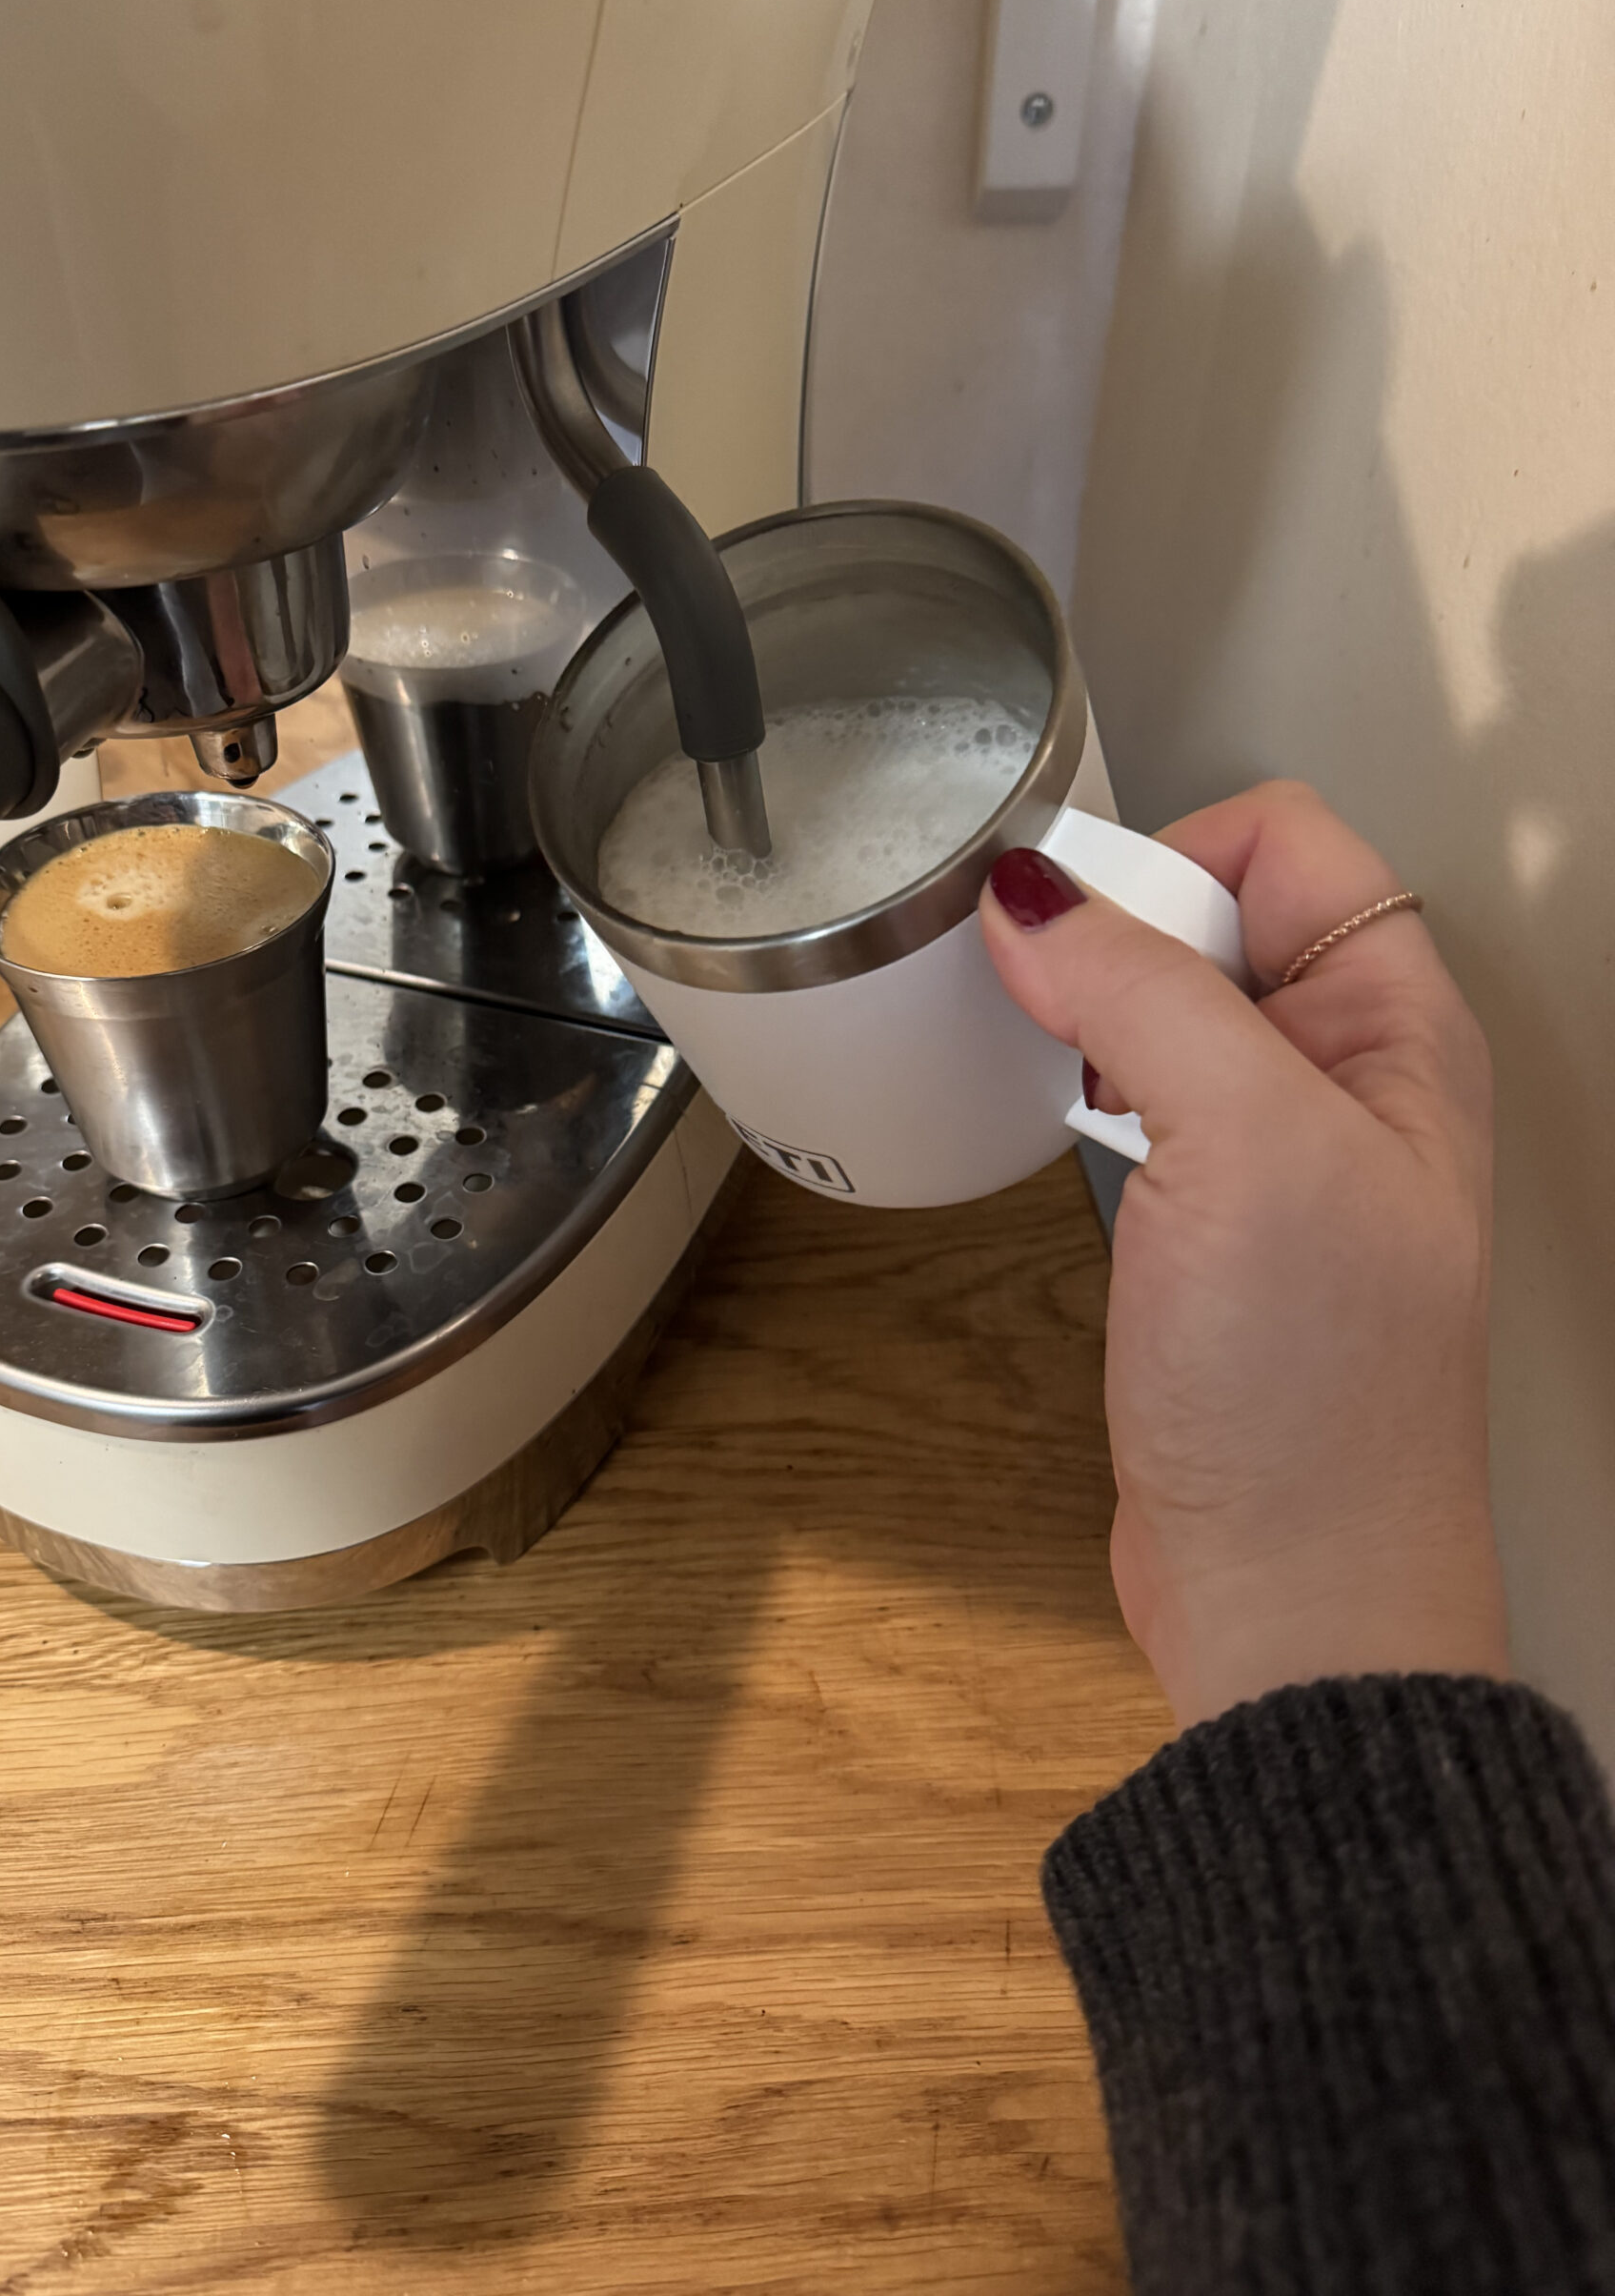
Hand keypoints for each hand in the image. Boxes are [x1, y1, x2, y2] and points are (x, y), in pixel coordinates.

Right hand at [980, 781, 1507, 1727]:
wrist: (1288, 1591)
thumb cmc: (1313, 1393)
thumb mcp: (1246, 1148)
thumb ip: (1147, 993)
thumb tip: (1034, 893)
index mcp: (1398, 1028)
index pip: (1289, 842)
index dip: (1170, 855)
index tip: (1073, 925)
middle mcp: (1347, 1076)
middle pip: (1218, 911)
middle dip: (1116, 926)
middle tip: (1048, 997)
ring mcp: (1276, 1153)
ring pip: (1169, 1005)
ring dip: (1090, 1006)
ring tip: (1042, 1052)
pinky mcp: (1207, 1222)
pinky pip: (1139, 1095)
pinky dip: (1080, 1082)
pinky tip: (1054, 1117)